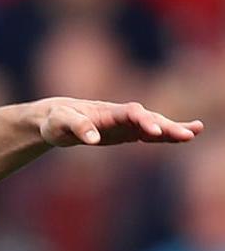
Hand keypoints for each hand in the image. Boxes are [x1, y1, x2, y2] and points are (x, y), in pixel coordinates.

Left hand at [36, 98, 203, 148]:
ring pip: (154, 125)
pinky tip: (184, 136)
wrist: (56, 119)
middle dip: (168, 126)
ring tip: (195, 132)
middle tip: (188, 134)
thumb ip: (76, 127)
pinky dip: (166, 135)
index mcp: (107, 111)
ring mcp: (126, 124)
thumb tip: (92, 139)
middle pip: (149, 119)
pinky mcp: (127, 133)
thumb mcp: (59, 123)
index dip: (144, 121)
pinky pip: (150, 134)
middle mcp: (121, 115)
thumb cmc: (56, 120)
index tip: (155, 133)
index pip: (131, 113)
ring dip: (173, 129)